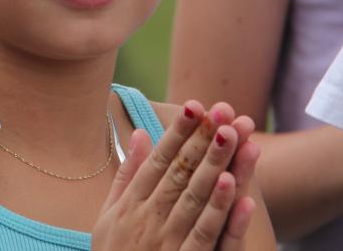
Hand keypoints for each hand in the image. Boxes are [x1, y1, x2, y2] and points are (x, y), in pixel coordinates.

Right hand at [92, 101, 257, 249]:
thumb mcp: (108, 215)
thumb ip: (126, 175)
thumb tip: (137, 132)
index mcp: (131, 203)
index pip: (159, 160)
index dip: (178, 132)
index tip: (195, 105)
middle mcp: (148, 217)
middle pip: (180, 172)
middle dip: (202, 139)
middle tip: (222, 111)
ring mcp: (166, 241)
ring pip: (196, 197)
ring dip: (215, 165)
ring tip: (231, 136)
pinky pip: (205, 233)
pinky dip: (220, 209)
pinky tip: (234, 187)